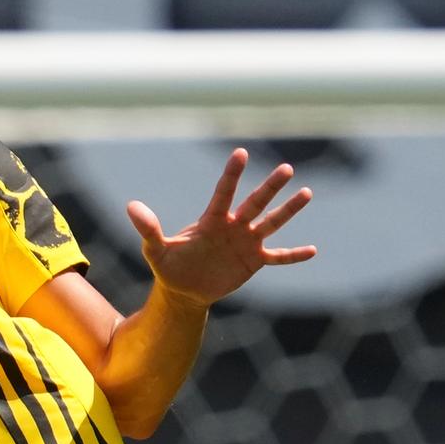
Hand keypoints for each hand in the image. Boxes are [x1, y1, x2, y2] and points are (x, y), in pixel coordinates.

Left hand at [126, 147, 314, 306]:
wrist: (183, 290)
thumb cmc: (169, 266)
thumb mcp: (155, 250)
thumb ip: (148, 229)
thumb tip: (131, 206)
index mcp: (211, 220)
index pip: (223, 193)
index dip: (231, 174)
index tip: (240, 153)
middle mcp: (232, 226)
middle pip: (254, 203)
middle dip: (270, 187)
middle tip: (287, 168)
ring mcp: (246, 242)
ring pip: (271, 223)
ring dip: (288, 210)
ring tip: (306, 193)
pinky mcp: (254, 262)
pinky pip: (278, 257)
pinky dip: (294, 255)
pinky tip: (313, 250)